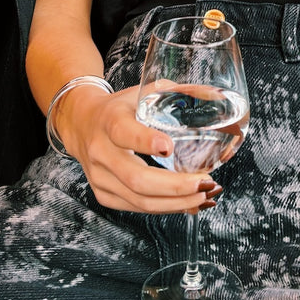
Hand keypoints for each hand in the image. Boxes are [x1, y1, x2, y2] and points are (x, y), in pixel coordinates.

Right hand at [54, 83, 220, 213]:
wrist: (82, 123)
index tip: (169, 147)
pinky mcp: (103, 194)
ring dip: (177, 203)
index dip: (145, 141)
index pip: (124, 133)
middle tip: (206, 183)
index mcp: (110, 120)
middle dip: (176, 187)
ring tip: (206, 197)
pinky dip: (166, 209)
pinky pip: (137, 208)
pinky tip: (190, 205)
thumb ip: (176, 92)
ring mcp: (100, 177)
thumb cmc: (120, 107)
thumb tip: (217, 99)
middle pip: (137, 178)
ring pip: (139, 200)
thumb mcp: (142, 91)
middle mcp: (101, 151)